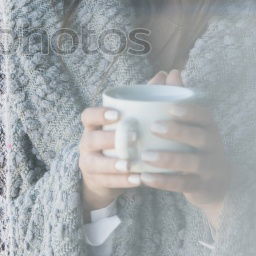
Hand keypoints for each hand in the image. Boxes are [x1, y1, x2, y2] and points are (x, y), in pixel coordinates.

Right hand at [78, 70, 174, 211]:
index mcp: (94, 125)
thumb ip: (146, 98)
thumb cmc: (122, 140)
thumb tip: (167, 74)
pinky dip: (122, 181)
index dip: (100, 114)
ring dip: (114, 164)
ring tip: (132, 163)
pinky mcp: (96, 180)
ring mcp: (89, 162)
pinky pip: (106, 181)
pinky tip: (138, 179)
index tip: (118, 114)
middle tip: (133, 138)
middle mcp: (88, 142)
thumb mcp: (130, 120)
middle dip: (109, 139)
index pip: (88, 116)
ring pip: (96, 162)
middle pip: (91, 139)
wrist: (106, 174)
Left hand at [138, 69, 229, 229]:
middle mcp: (213, 146)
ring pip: (192, 163)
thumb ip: (178, 100)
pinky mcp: (201, 187)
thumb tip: (169, 72)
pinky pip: (183, 184)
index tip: (171, 107)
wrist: (216, 184)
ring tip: (146, 156)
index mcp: (209, 127)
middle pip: (200, 137)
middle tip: (153, 127)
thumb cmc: (196, 146)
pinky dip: (164, 182)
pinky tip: (145, 178)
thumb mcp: (192, 125)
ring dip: (168, 159)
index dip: (190, 111)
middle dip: (178, 131)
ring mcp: (209, 168)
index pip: (205, 115)